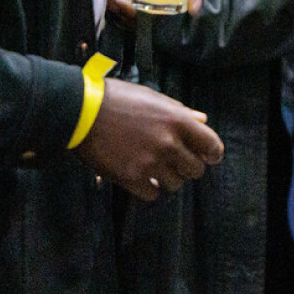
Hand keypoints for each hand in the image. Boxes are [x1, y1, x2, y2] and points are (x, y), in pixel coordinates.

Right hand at [75, 77, 224, 200]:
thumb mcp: (154, 99)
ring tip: (154, 167)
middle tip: (175, 162)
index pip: (212, 145)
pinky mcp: (131, 178)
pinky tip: (142, 177)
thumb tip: (203, 119)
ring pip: (175, 184)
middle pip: (196, 170)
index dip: (213, 153)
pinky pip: (153, 194)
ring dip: (168, 178)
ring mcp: (150, 162)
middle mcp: (169, 143)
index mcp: (178, 120)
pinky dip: (149, 188)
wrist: (81, 110)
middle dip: (188, 166)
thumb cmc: (118, 98)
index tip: (209, 157)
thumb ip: (180, 112)